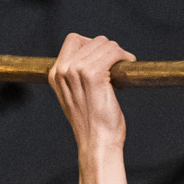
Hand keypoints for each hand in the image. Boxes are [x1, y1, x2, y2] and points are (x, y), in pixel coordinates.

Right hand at [47, 31, 131, 154]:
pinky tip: (128, 64)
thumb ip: (78, 76)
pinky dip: (123, 56)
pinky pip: (113, 52)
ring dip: (118, 54)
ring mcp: (77, 71)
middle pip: (92, 41)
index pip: (74, 40)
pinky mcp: (93, 75)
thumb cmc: (93, 124)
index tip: (105, 60)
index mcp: (55, 74)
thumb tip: (99, 53)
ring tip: (121, 73)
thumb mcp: (78, 96)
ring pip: (105, 44)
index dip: (93, 46)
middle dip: (109, 51)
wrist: (98, 143)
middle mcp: (63, 71)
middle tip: (117, 68)